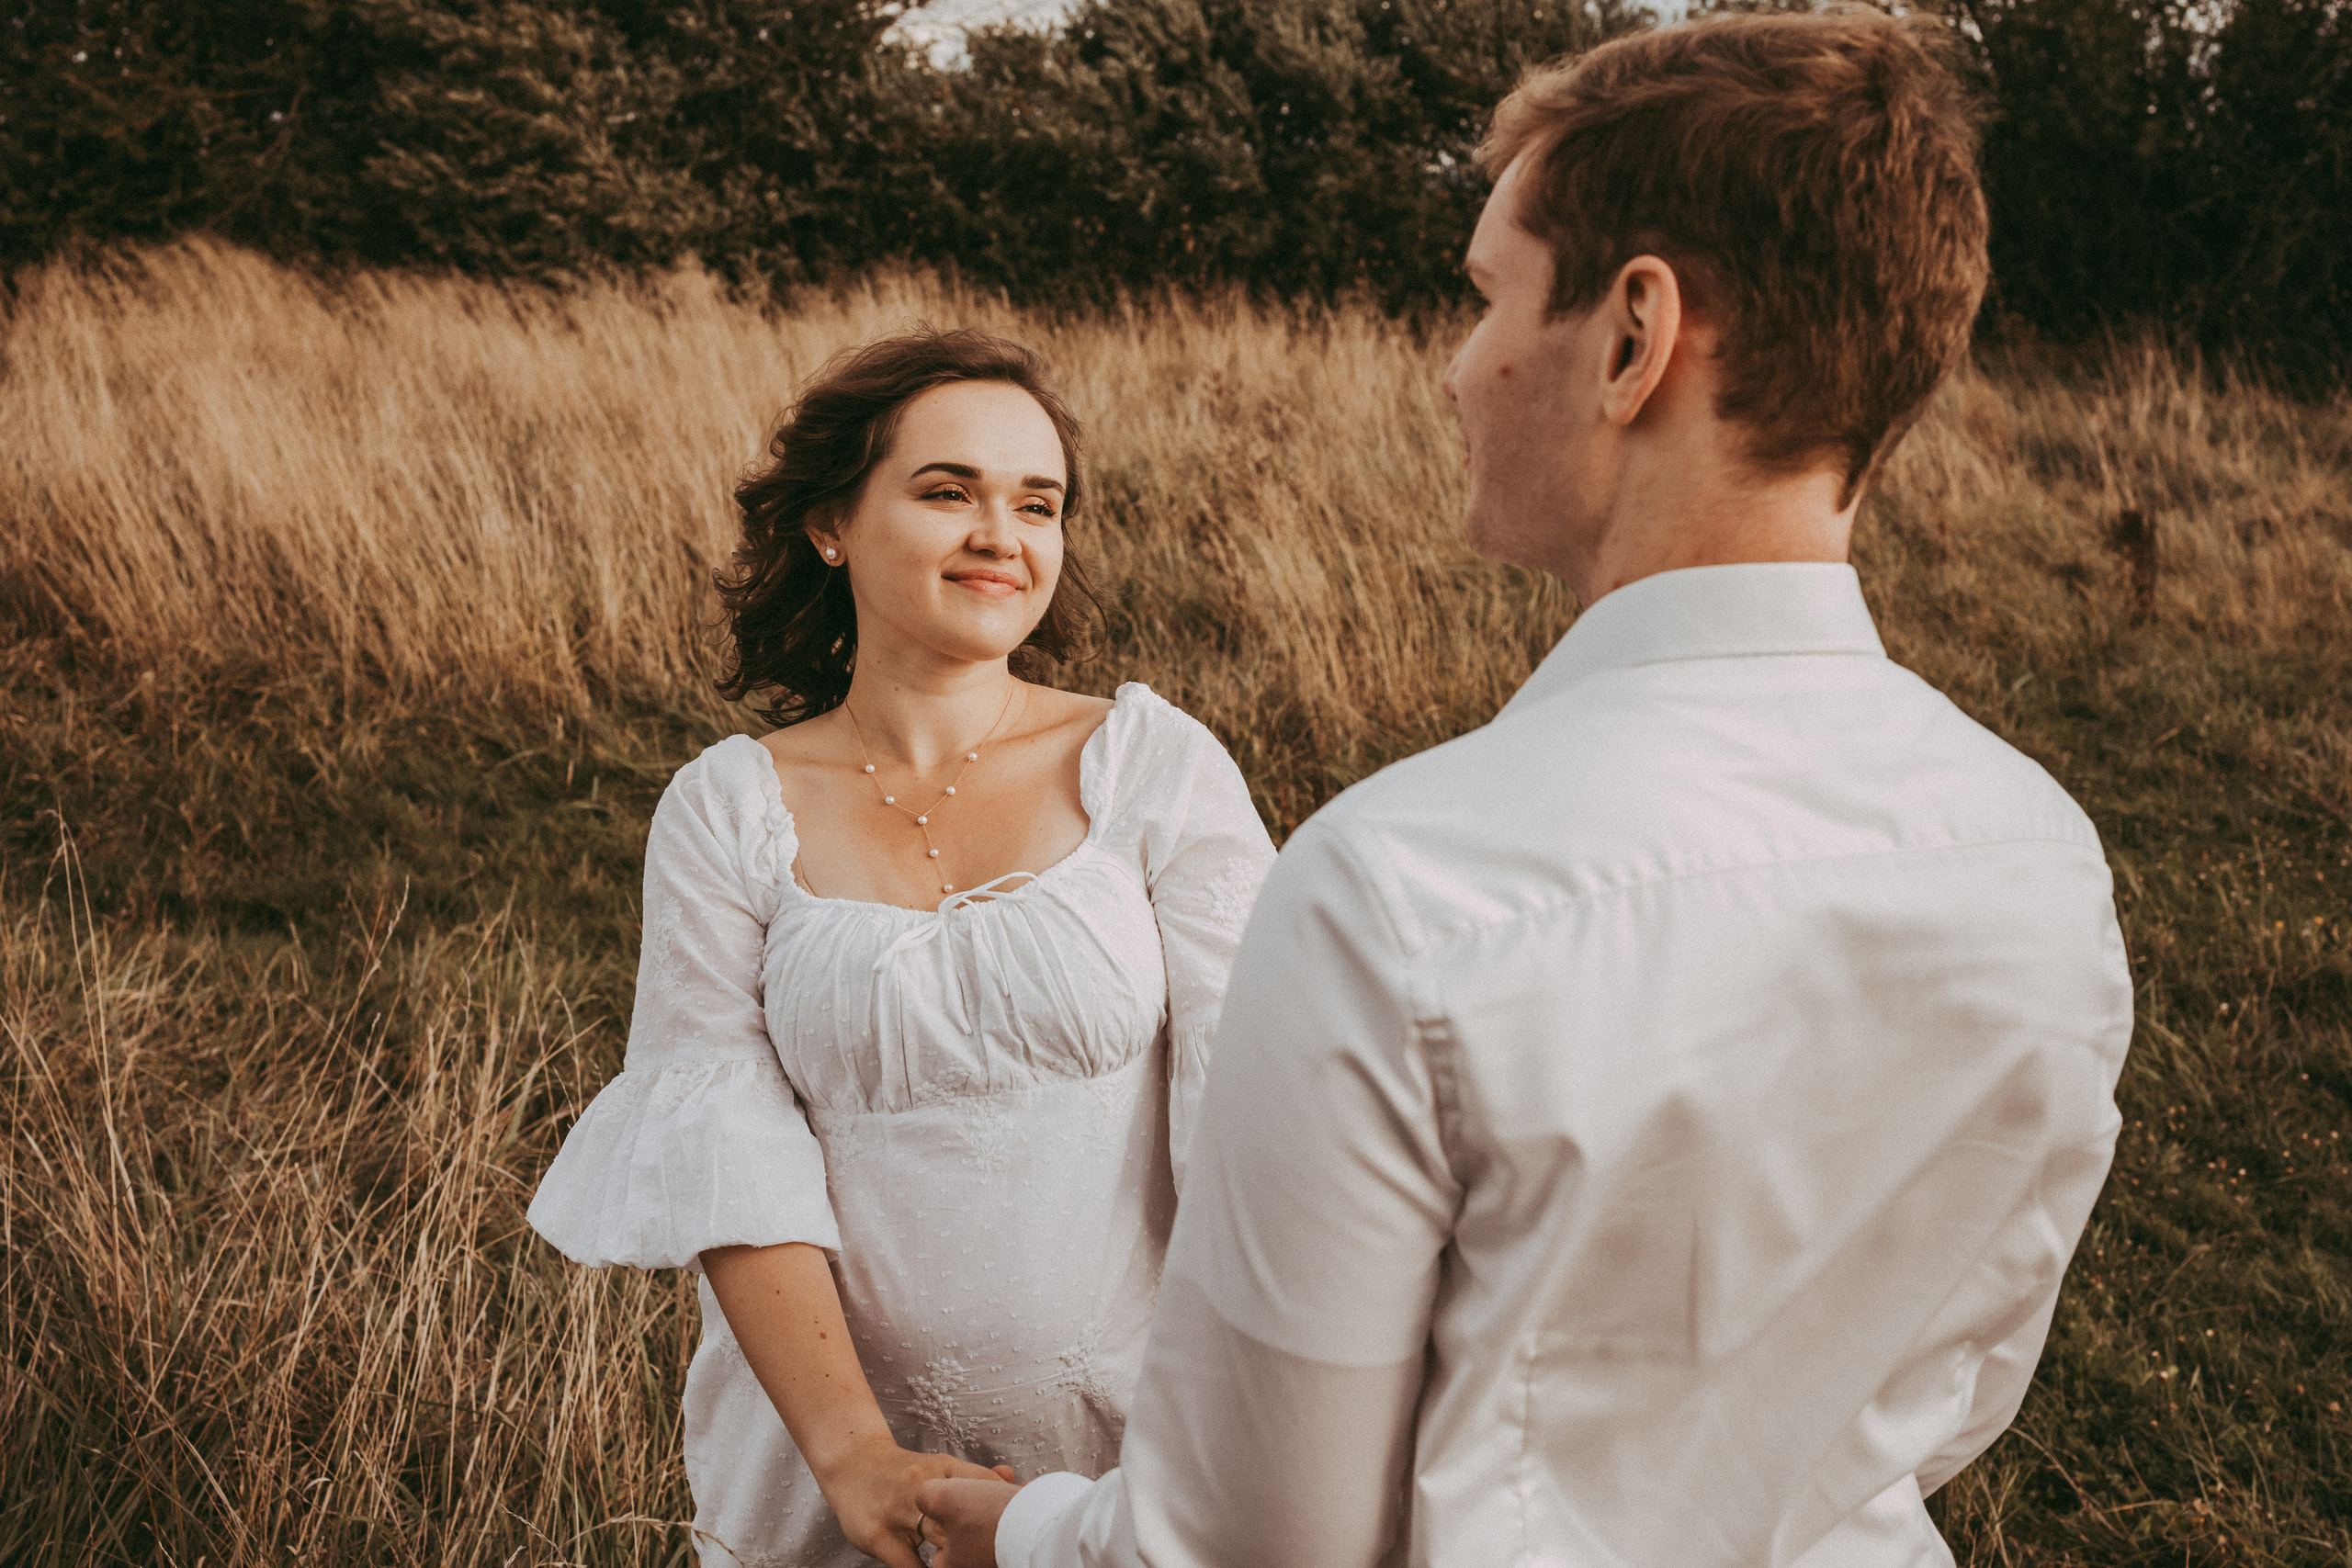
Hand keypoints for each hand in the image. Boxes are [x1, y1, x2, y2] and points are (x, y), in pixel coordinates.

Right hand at [811, 1432, 1012, 1567]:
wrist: (852, 1464)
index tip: (1019, 1529)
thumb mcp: (939, 1467)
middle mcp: (922, 1487)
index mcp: (943, 1468)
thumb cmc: (904, 1472)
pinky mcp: (879, 1536)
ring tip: (974, 1562)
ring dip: (961, 1558)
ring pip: (941, 1543)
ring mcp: (899, 1512)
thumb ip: (974, 1477)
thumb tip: (1011, 1478)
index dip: (1006, 1511)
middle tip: (1001, 1553)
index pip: (986, 1489)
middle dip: (987, 1539)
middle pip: (967, 1518)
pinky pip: (911, 1566)